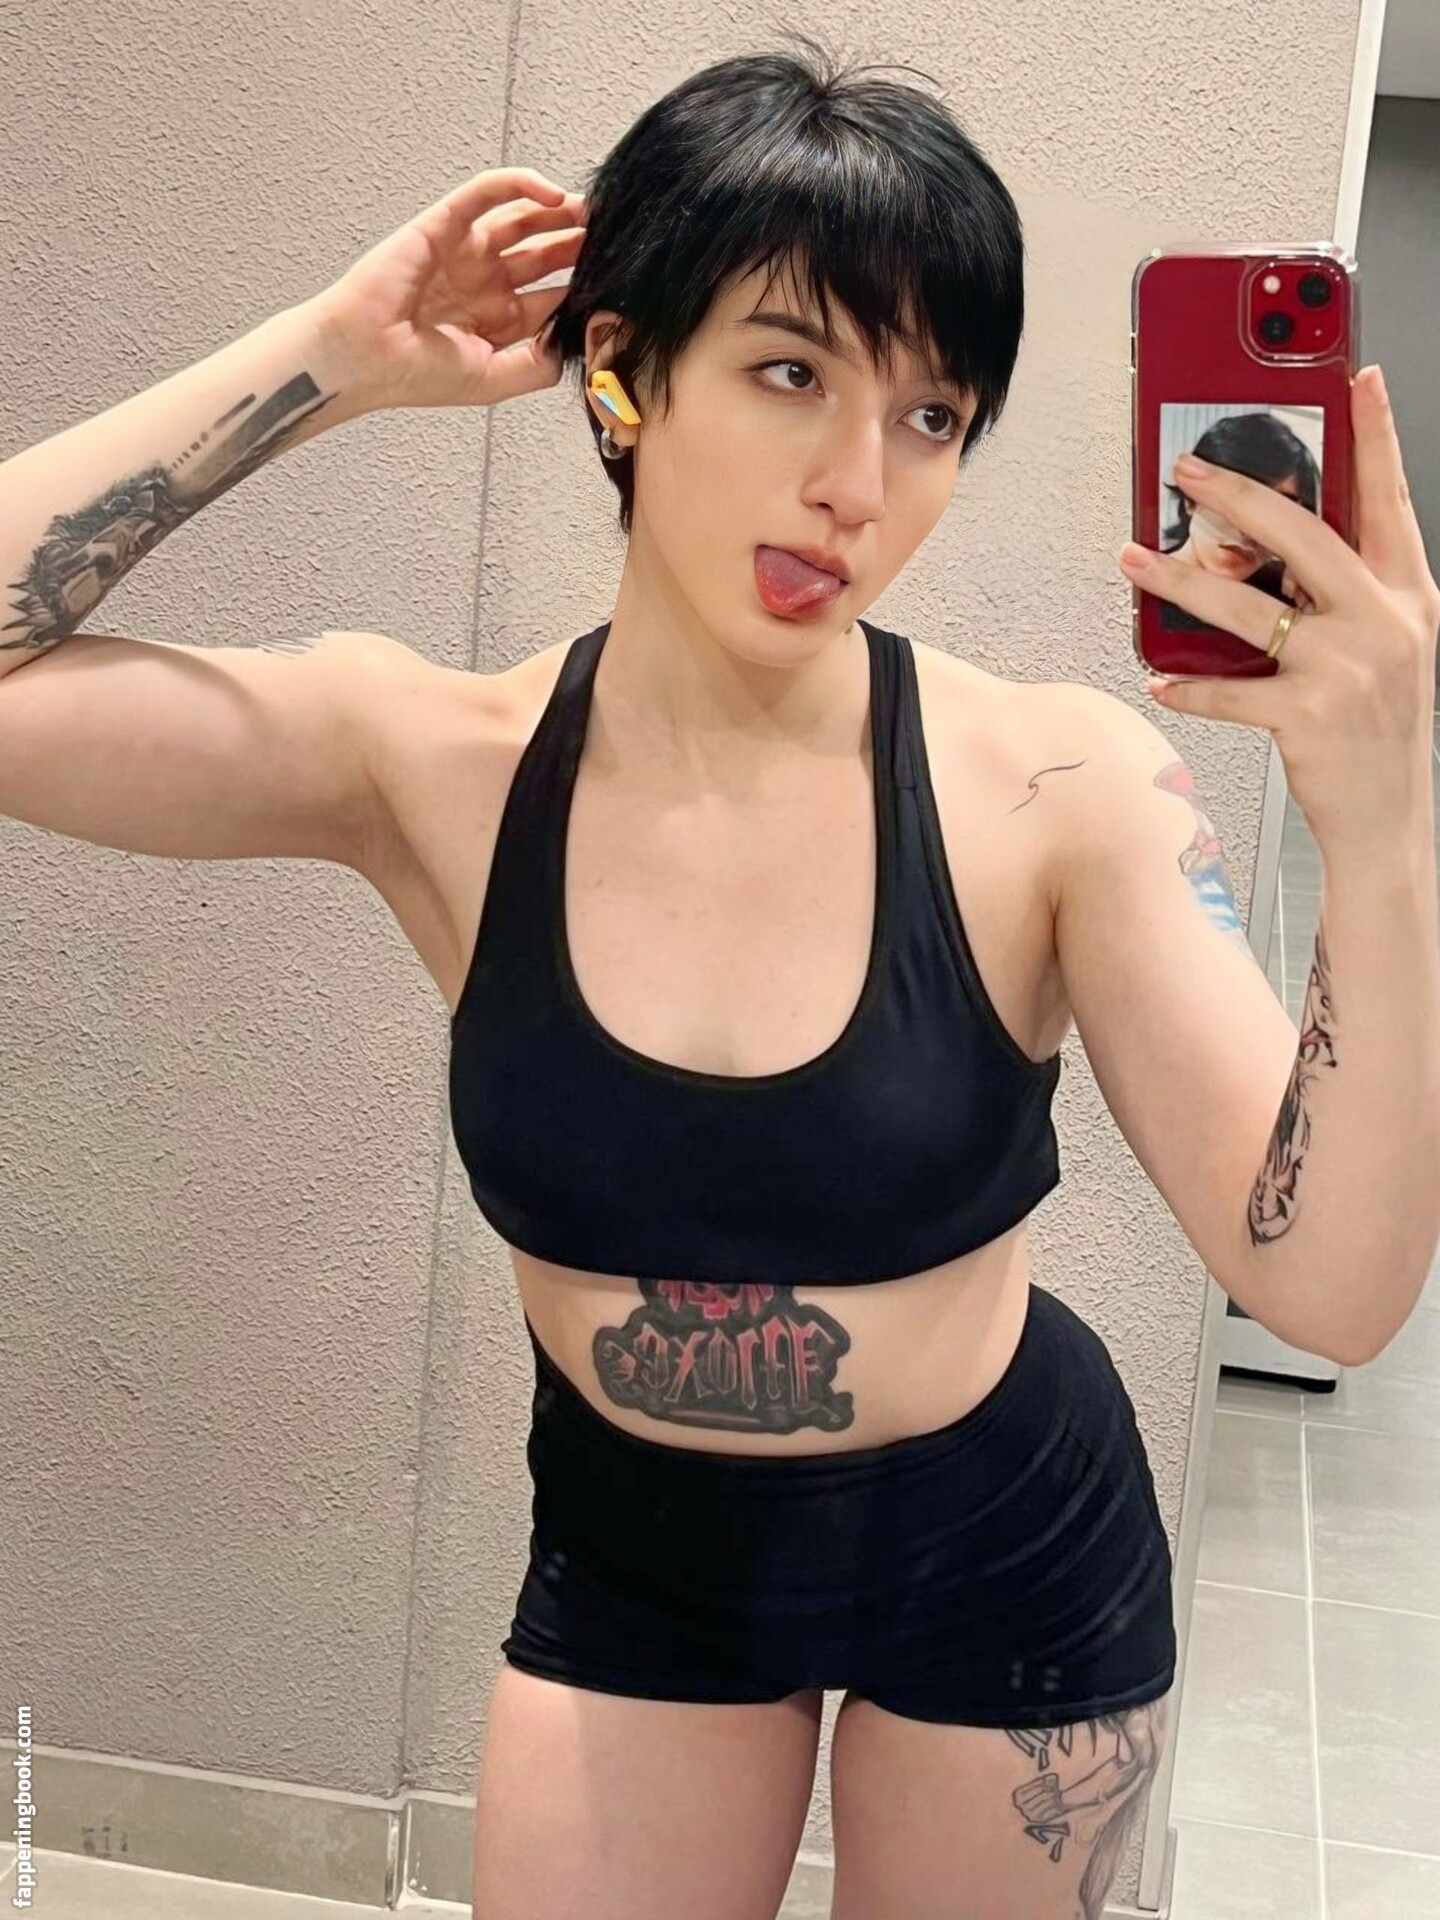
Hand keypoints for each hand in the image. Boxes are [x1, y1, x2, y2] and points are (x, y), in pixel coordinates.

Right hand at [305, 166, 588, 412]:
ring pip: (521, 219)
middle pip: (543, 253)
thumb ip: (536, 367)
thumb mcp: (491, 381)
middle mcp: (483, 282)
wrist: (362, 358)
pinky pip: (486, 193)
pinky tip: (553, 193)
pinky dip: (519, 185)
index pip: (551, 295)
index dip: (583, 285)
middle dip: (577, 244)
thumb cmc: (414, 375)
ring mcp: (464, 251)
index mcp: (497, 320)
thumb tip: (574, 346)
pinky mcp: (444, 224)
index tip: (617, 280)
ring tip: (591, 212)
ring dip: (557, 212)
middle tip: (613, 237)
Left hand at [1117, 367, 1439, 850]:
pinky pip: (1229, 688)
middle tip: (1183, 467)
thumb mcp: (1388, 646)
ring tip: (1134, 559)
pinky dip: (1188, 683)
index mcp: (1408, 594)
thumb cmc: (1378, 729)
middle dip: (1235, 493)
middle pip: (1301, 535)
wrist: (1388, 820)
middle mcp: (1384, 621)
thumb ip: (1345, 593)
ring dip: (1178, 581)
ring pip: (1246, 605)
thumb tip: (1270, 546)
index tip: (1357, 379)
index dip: (1376, 435)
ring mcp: (1347, 667)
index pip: (1390, 498)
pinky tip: (1158, 675)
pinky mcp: (1308, 716)